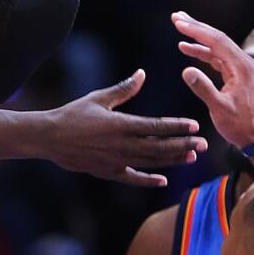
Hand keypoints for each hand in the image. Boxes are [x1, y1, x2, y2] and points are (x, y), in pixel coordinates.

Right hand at [43, 70, 206, 184]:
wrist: (50, 137)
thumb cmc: (74, 114)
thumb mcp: (99, 98)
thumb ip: (124, 89)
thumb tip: (142, 74)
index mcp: (122, 124)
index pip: (157, 127)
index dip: (177, 127)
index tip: (194, 126)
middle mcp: (123, 145)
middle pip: (160, 147)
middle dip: (184, 145)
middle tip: (203, 145)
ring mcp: (117, 161)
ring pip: (152, 162)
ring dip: (173, 160)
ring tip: (191, 157)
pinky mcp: (109, 171)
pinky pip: (133, 177)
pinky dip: (149, 180)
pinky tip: (163, 180)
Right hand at [172, 11, 253, 146]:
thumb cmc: (240, 125)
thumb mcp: (220, 109)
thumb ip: (203, 88)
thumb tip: (186, 70)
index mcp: (241, 67)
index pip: (216, 41)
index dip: (196, 30)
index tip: (178, 23)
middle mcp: (243, 63)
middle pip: (217, 38)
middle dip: (196, 27)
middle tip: (176, 17)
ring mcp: (241, 68)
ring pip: (217, 46)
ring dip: (198, 37)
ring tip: (180, 28)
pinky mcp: (236, 74)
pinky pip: (217, 57)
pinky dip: (202, 51)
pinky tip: (187, 49)